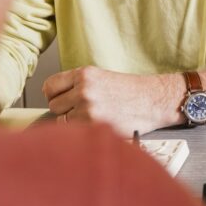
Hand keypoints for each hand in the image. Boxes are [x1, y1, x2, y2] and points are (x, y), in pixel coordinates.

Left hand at [43, 66, 181, 136]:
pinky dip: (83, 131)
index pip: (49, 86)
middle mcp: (84, 88)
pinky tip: (98, 125)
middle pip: (54, 105)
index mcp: (85, 74)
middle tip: (86, 110)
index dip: (55, 95)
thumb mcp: (103, 78)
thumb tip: (53, 100)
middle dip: (66, 110)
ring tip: (95, 117)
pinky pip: (74, 132)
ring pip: (62, 121)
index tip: (62, 99)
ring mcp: (87, 107)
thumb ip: (78, 86)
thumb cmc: (133, 92)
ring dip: (74, 122)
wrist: (155, 100)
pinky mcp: (93, 124)